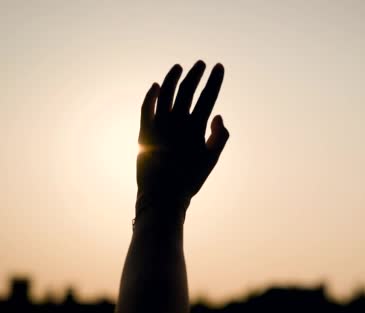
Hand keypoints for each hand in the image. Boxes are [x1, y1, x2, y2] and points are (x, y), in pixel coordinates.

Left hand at [136, 61, 228, 213]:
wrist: (162, 196)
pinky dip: (151, 95)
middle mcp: (176, 122)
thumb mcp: (212, 160)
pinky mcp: (144, 132)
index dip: (215, 80)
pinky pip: (146, 107)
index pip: (208, 96)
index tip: (219, 67)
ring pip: (166, 93)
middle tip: (202, 64)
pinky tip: (156, 86)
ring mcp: (158, 125)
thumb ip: (220, 136)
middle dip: (196, 74)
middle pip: (187, 89)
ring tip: (180, 67)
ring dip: (173, 77)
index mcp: (195, 128)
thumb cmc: (190, 180)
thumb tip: (217, 114)